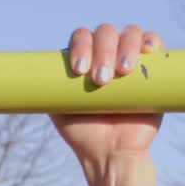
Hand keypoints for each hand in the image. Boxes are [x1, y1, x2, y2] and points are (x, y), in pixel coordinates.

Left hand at [50, 24, 164, 164]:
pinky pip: (153, 42)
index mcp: (84, 60)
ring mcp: (130, 58)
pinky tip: (147, 49)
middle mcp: (106, 55)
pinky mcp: (153, 67)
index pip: (81, 37)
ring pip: (129, 33)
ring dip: (126, 47)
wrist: (112, 153)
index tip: (79, 71)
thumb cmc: (83, 133)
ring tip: (123, 73)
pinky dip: (150, 39)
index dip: (80, 47)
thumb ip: (49, 89)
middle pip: (104, 32)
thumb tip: (30, 72)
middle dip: (102, 51)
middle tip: (101, 80)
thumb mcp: (58, 109)